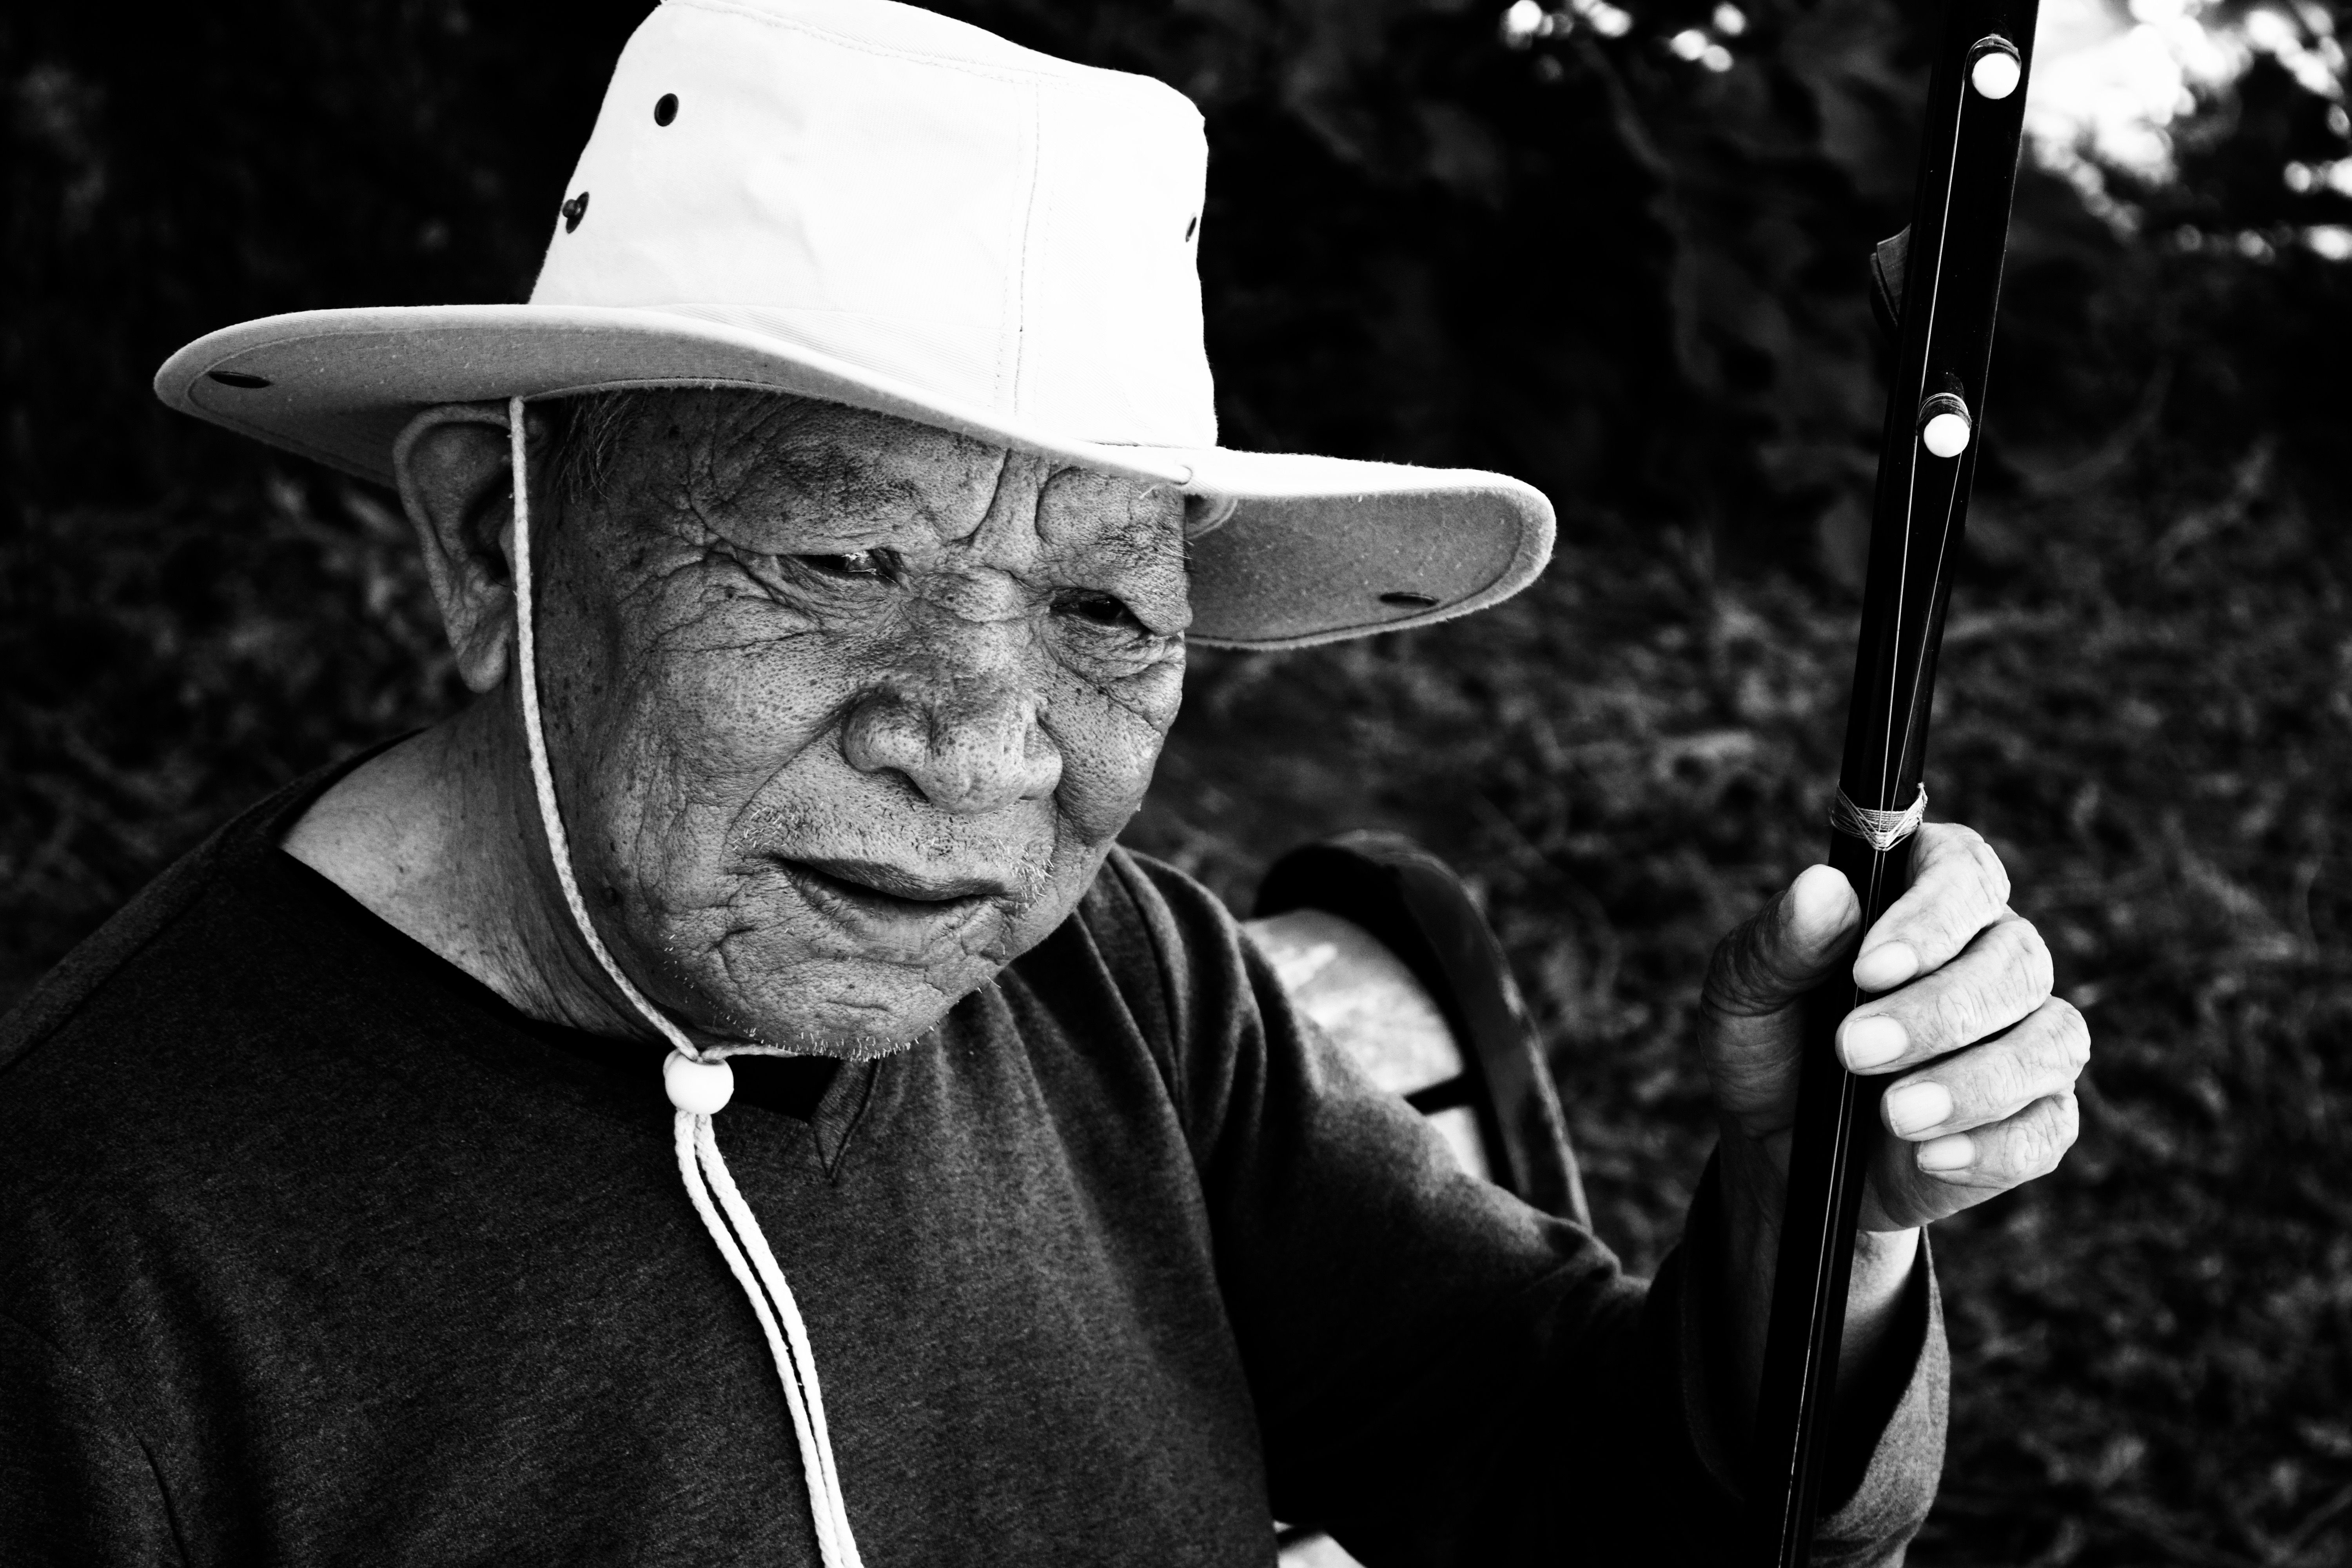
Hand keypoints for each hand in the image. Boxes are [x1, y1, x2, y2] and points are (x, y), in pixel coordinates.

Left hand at [1700, 821, 2089, 1235]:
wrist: (1783, 1152)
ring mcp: (2028, 1035)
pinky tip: (1930, 1158)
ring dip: (1974, 1083)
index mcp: (1926, 897)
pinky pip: (2050, 1127)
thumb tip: (1822, 887)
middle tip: (1854, 1051)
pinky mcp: (2038, 1115)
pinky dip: (1994, 1147)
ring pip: (2051, 1042)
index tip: (1868, 969)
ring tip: (1893, 1115)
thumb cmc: (1772, 1049)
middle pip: (2017, 960)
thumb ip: (1781, 943)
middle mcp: (1993, 955)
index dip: (1930, 917)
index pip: (1964, 872)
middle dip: (1937, 1013)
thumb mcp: (1746, 995)